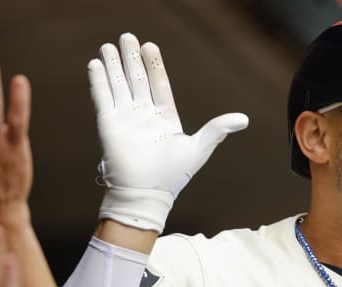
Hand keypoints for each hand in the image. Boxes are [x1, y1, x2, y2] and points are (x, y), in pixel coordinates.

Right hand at [89, 33, 247, 231]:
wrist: (146, 194)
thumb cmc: (173, 175)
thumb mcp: (199, 148)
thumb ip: (218, 129)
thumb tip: (245, 119)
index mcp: (165, 119)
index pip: (159, 85)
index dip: (154, 66)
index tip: (149, 46)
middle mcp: (144, 117)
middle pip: (137, 81)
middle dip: (132, 59)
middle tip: (127, 37)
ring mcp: (125, 120)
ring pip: (118, 85)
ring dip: (114, 65)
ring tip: (109, 45)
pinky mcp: (109, 125)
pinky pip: (103, 98)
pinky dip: (99, 81)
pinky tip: (96, 64)